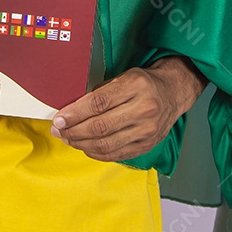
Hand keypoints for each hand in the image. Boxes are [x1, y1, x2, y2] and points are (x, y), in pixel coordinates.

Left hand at [50, 57, 206, 161]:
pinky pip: (116, 154)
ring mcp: (147, 130)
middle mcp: (144, 109)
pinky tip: (85, 147)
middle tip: (58, 130)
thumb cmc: (144, 84)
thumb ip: (100, 93)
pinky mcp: (147, 145)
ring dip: (81, 144)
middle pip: (100, 126)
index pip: (98, 103)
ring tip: (68, 139)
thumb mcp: (123, 77)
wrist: (172, 93)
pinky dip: (96, 153)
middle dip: (73, 131)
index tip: (59, 118)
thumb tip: (71, 111)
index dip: (75, 113)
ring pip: (106, 144)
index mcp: (136, 86)